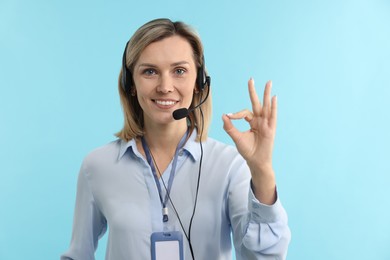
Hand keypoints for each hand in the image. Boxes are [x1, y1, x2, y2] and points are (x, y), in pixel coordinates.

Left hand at [222, 78, 276, 203]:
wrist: (255, 161)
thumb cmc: (248, 150)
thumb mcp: (236, 137)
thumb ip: (230, 127)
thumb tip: (224, 115)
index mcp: (252, 122)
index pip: (245, 113)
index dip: (236, 114)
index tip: (230, 116)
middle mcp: (260, 120)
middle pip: (257, 103)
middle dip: (254, 91)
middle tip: (251, 79)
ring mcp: (266, 124)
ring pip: (266, 106)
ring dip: (266, 94)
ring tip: (268, 83)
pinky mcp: (271, 129)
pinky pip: (272, 116)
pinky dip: (273, 107)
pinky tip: (274, 97)